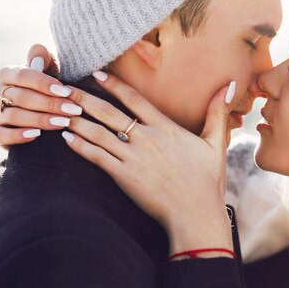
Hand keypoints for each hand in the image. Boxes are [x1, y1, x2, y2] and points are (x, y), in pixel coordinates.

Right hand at [0, 44, 82, 148]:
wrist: (41, 113)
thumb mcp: (50, 70)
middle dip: (50, 104)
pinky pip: (1, 135)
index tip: (66, 91)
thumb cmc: (47, 87)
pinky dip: (18, 136)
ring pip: (14, 116)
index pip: (24, 76)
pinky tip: (37, 134)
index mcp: (7, 74)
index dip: (44, 83)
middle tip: (73, 110)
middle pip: (21, 97)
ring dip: (41, 120)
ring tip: (64, 122)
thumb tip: (38, 53)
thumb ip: (45, 59)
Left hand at [62, 71, 236, 256]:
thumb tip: (230, 85)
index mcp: (166, 128)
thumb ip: (217, 112)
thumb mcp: (216, 143)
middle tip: (63, 87)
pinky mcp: (124, 177)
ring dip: (77, 119)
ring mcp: (133, 158)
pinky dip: (80, 146)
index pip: (135, 99)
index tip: (96, 74)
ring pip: (98, 133)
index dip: (114, 85)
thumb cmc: (207, 180)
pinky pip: (97, 157)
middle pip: (109, 112)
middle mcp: (146, 139)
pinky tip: (67, 137)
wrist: (196, 213)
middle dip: (84, 98)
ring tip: (59, 109)